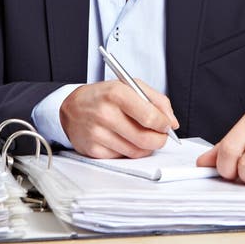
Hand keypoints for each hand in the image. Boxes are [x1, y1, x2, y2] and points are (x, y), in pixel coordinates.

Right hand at [60, 80, 178, 158]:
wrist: (72, 107)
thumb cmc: (103, 96)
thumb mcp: (129, 85)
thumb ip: (155, 99)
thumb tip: (172, 122)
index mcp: (116, 93)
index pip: (149, 116)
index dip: (163, 124)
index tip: (167, 125)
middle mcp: (105, 114)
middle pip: (145, 138)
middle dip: (160, 140)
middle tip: (161, 136)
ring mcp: (98, 134)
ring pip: (136, 151)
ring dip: (147, 147)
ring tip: (145, 136)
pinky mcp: (93, 150)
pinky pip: (123, 157)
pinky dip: (130, 151)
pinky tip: (126, 140)